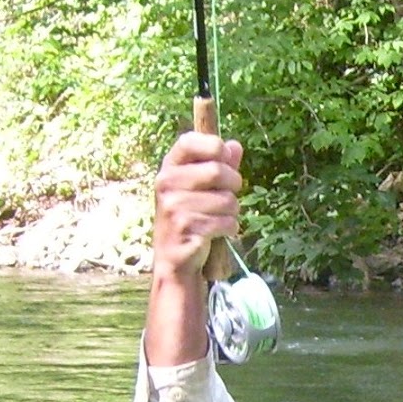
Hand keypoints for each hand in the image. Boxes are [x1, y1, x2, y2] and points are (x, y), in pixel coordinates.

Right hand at [152, 131, 244, 280]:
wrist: (176, 259)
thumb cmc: (192, 217)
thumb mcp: (201, 188)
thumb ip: (219, 165)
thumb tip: (235, 145)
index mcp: (169, 168)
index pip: (190, 142)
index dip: (215, 147)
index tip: (225, 159)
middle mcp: (167, 183)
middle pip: (218, 171)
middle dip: (234, 185)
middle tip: (228, 197)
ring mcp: (174, 206)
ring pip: (227, 200)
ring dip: (232, 212)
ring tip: (218, 218)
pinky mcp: (186, 228)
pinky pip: (226, 222)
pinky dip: (230, 228)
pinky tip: (217, 233)